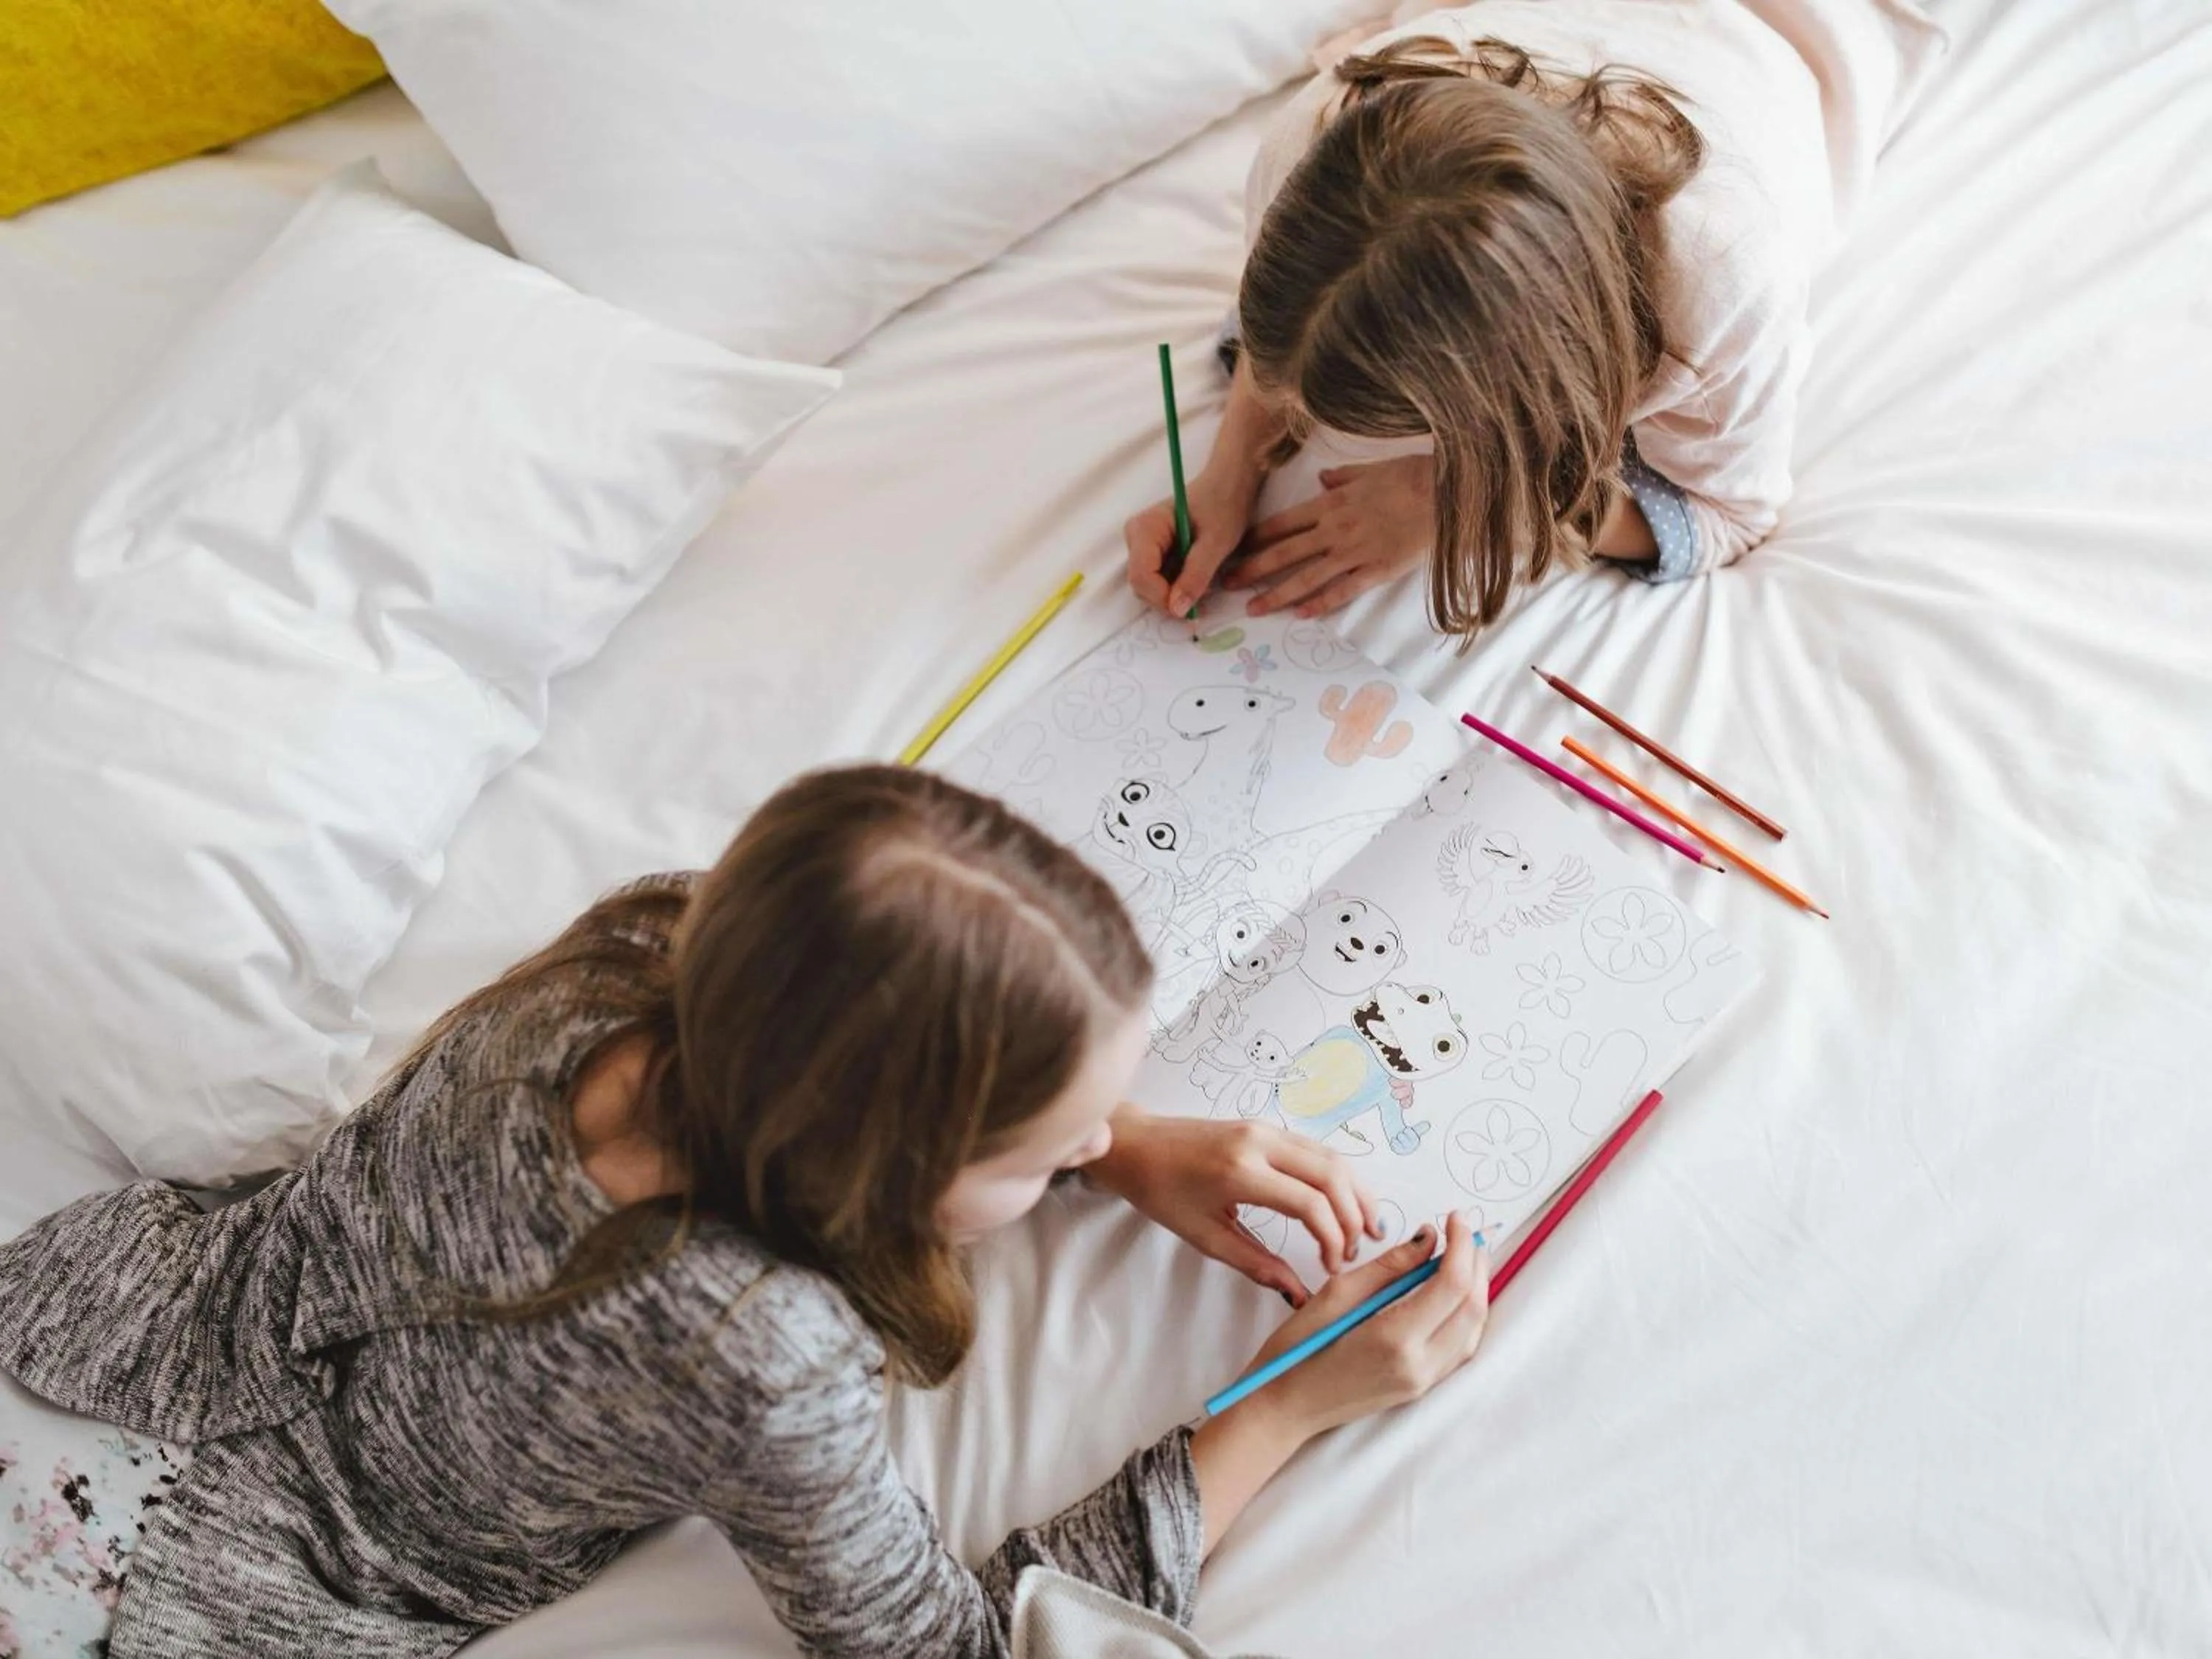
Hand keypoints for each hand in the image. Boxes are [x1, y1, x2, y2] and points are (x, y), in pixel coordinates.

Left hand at [1086, 1109, 1380, 1300]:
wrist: (1136, 1145)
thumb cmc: (1162, 1193)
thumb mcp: (1204, 1237)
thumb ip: (1256, 1264)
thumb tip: (1298, 1294)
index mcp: (1240, 1172)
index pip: (1309, 1203)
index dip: (1331, 1238)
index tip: (1333, 1267)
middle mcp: (1260, 1142)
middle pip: (1331, 1175)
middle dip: (1353, 1216)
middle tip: (1356, 1251)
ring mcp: (1266, 1128)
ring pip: (1330, 1157)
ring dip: (1355, 1193)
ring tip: (1366, 1229)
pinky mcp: (1267, 1126)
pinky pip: (1315, 1149)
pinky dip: (1338, 1177)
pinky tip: (1345, 1202)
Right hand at [1124, 456, 1263, 617]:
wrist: (1230, 484)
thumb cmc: (1224, 504)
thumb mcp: (1216, 542)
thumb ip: (1195, 576)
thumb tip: (1177, 610)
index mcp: (1145, 528)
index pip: (1141, 577)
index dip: (1164, 599)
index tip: (1193, 609)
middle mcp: (1136, 537)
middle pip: (1142, 586)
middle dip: (1170, 600)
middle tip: (1202, 603)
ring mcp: (1142, 546)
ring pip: (1149, 588)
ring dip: (1174, 597)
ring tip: (1203, 588)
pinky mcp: (1152, 553)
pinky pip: (1158, 581)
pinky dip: (1176, 589)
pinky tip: (1197, 582)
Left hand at [1228, 455, 1434, 617]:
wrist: (1446, 493)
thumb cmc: (1411, 476)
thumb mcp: (1369, 469)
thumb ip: (1341, 477)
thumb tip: (1322, 479)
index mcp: (1331, 503)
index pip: (1281, 524)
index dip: (1254, 539)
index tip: (1233, 549)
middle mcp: (1335, 529)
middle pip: (1283, 553)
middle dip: (1251, 569)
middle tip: (1225, 583)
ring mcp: (1354, 552)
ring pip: (1306, 577)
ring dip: (1276, 594)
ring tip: (1253, 609)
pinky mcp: (1376, 570)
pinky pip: (1341, 590)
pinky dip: (1320, 603)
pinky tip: (1301, 615)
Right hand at [1234, 1213, 1489, 1437]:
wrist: (1285, 1407)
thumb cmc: (1298, 1349)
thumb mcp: (1337, 1294)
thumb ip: (1390, 1266)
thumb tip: (1428, 1239)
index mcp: (1395, 1339)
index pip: (1451, 1284)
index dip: (1461, 1245)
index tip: (1456, 1218)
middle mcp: (1419, 1365)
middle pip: (1472, 1307)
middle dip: (1475, 1262)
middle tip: (1464, 1232)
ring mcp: (1423, 1382)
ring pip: (1474, 1330)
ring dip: (1476, 1288)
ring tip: (1463, 1256)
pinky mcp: (1421, 1388)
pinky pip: (1461, 1348)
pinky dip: (1466, 1315)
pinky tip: (1454, 1293)